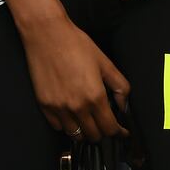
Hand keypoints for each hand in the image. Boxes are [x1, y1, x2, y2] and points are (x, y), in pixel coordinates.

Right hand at [22, 14, 129, 140]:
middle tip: (104, 121)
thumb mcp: (104, 61)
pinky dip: (66, 124)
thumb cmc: (75, 43)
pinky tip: (71, 113)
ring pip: (76, 135)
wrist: (47, 34)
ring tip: (87, 119)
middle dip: (102, 131)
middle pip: (94, 136)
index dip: (118, 131)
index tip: (120, 131)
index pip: (109, 128)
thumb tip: (124, 104)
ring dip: (84, 130)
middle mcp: (77, 106)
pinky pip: (58, 127)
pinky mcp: (45, 106)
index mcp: (95, 96)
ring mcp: (59, 108)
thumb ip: (119, 85)